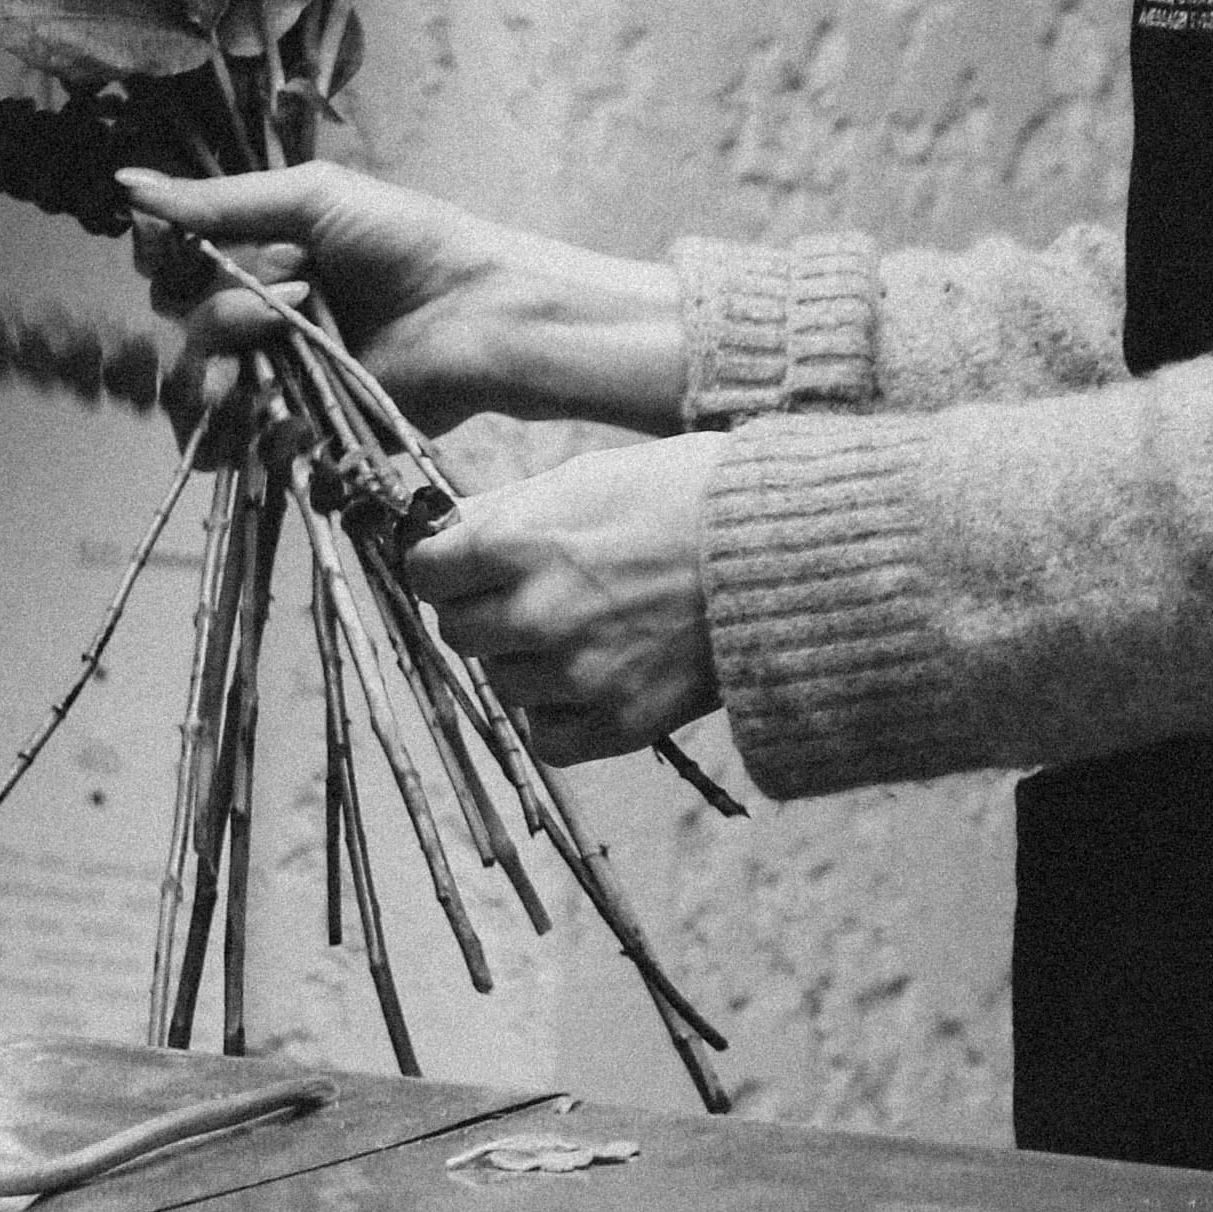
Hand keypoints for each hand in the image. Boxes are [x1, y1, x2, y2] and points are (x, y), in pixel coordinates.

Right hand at [117, 160, 680, 432]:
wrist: (477, 316)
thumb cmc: (409, 243)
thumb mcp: (313, 200)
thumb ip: (220, 202)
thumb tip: (125, 184)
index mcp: (264, 260)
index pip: (178, 270)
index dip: (163, 266)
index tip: (163, 257)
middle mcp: (264, 317)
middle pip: (185, 330)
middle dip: (211, 323)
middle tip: (268, 313)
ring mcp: (281, 375)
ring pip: (201, 385)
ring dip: (216, 373)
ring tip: (257, 370)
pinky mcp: (300, 426)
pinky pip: (236, 438)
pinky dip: (228, 430)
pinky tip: (246, 413)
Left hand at [404, 442, 717, 762]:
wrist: (786, 553)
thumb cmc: (688, 495)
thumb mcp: (588, 475)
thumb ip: (507, 510)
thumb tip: (444, 535)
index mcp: (521, 540)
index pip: (426, 573)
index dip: (442, 566)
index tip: (460, 565)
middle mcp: (538, 613)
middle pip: (456, 631)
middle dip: (481, 610)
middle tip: (526, 594)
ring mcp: (578, 674)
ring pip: (501, 682)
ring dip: (524, 659)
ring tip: (579, 627)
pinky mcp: (618, 722)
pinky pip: (544, 736)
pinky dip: (556, 712)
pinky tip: (590, 676)